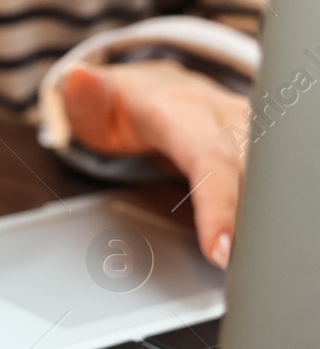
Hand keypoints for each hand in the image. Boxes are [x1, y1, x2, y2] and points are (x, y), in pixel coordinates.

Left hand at [61, 60, 250, 268]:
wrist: (149, 89)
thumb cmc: (120, 104)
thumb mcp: (91, 101)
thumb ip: (83, 98)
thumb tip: (79, 78)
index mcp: (182, 108)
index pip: (209, 157)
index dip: (218, 204)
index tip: (220, 249)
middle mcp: (224, 117)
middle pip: (251, 173)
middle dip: (251, 221)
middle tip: (239, 270)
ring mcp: (247, 131)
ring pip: (269, 177)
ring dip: (263, 220)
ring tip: (251, 265)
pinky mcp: (258, 148)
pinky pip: (269, 181)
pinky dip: (265, 212)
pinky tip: (258, 245)